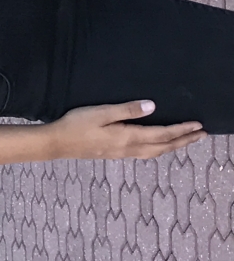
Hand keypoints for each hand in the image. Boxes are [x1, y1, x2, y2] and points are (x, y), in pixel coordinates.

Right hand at [46, 100, 205, 159]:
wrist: (57, 143)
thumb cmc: (76, 124)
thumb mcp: (100, 112)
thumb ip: (127, 110)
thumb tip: (153, 106)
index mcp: (128, 137)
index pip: (162, 134)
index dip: (181, 130)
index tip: (198, 125)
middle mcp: (129, 148)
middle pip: (163, 147)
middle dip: (183, 141)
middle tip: (201, 135)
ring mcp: (122, 153)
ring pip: (155, 152)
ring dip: (173, 147)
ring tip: (185, 141)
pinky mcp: (115, 154)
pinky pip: (145, 154)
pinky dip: (159, 150)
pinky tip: (157, 147)